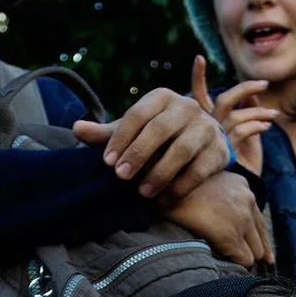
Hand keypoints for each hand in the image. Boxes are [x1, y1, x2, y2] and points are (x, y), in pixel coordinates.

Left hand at [72, 87, 230, 202]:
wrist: (201, 142)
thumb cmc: (157, 136)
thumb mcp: (132, 132)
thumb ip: (106, 134)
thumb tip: (76, 128)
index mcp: (161, 97)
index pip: (138, 115)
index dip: (121, 139)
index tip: (107, 163)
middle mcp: (186, 107)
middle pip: (160, 129)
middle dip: (138, 154)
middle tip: (121, 177)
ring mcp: (206, 127)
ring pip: (182, 150)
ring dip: (160, 173)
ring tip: (143, 193)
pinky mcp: (219, 150)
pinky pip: (200, 170)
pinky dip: (180, 186)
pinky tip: (163, 199)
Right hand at [160, 170, 273, 266]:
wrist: (161, 186)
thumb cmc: (171, 187)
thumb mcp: (200, 182)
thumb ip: (214, 197)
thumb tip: (213, 217)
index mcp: (240, 186)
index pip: (258, 219)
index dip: (257, 239)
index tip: (264, 256)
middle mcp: (247, 200)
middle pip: (260, 238)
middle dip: (251, 250)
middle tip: (242, 264)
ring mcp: (241, 218)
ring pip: (255, 252)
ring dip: (242, 258)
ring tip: (229, 269)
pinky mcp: (231, 236)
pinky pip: (244, 260)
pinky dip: (234, 265)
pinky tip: (222, 267)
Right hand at [189, 55, 275, 174]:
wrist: (239, 191)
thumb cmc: (242, 161)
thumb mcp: (247, 132)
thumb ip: (247, 111)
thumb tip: (252, 92)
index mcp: (207, 122)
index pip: (198, 95)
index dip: (197, 77)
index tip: (198, 58)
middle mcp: (208, 129)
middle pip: (224, 100)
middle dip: (245, 88)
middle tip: (264, 84)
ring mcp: (216, 140)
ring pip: (236, 115)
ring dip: (259, 111)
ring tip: (274, 115)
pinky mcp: (226, 152)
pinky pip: (242, 130)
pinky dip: (257, 125)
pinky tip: (267, 127)